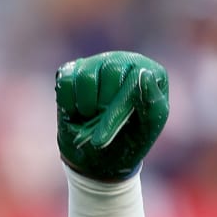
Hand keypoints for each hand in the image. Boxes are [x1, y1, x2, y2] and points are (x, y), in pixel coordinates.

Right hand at [55, 51, 169, 181]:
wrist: (98, 155)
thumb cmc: (129, 141)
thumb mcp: (147, 129)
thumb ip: (152, 103)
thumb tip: (145, 73)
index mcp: (151, 73)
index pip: (136, 78)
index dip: (118, 108)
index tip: (104, 135)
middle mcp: (125, 61)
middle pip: (110, 70)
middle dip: (103, 107)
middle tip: (104, 125)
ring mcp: (98, 62)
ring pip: (86, 76)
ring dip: (86, 106)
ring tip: (93, 117)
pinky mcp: (74, 68)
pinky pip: (65, 80)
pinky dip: (68, 104)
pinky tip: (78, 112)